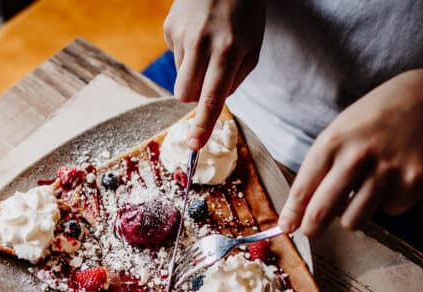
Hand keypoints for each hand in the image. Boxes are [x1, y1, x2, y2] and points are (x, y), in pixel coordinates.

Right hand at [164, 0, 264, 149]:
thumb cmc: (245, 15)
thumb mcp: (253, 47)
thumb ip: (234, 79)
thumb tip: (211, 102)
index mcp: (229, 50)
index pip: (212, 97)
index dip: (203, 124)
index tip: (194, 145)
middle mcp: (202, 43)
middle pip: (185, 94)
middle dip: (193, 97)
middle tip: (207, 82)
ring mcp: (182, 35)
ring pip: (180, 77)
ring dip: (193, 71)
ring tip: (207, 45)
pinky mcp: (169, 28)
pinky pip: (175, 57)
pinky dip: (187, 52)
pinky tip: (198, 33)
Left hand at [278, 69, 422, 236]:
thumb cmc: (372, 121)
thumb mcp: (339, 133)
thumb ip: (317, 171)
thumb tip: (295, 215)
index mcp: (332, 142)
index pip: (303, 189)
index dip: (292, 215)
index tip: (287, 228)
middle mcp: (357, 156)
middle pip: (322, 211)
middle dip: (313, 228)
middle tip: (312, 231)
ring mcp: (387, 170)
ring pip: (354, 220)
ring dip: (352, 216)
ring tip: (360, 196)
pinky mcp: (414, 181)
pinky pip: (390, 211)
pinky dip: (389, 202)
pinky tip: (395, 179)